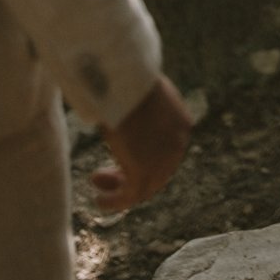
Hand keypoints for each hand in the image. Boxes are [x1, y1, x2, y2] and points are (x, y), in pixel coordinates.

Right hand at [91, 74, 193, 213]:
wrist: (125, 79)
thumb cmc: (126, 77)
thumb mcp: (141, 93)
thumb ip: (139, 109)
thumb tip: (121, 111)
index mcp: (181, 124)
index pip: (165, 152)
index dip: (141, 159)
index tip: (118, 158)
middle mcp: (177, 145)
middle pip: (156, 173)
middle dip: (127, 175)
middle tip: (102, 173)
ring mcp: (163, 161)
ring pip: (143, 188)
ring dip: (118, 190)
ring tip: (99, 191)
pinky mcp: (144, 172)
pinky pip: (130, 196)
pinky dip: (114, 202)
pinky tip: (99, 200)